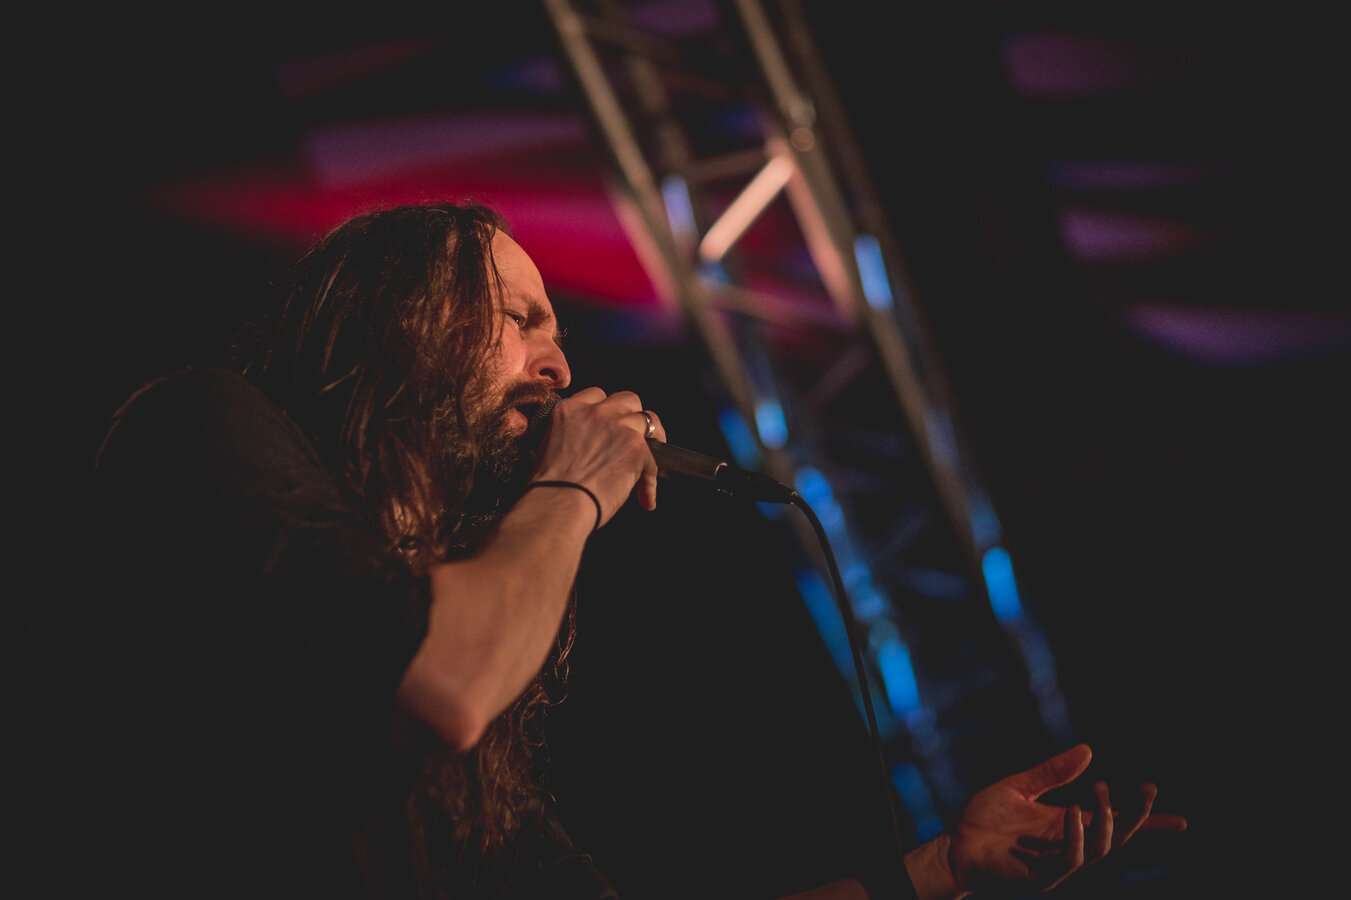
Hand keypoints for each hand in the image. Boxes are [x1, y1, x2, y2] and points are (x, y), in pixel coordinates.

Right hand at [530, 387, 665, 523]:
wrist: (557, 505)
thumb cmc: (549, 488)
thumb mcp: (549, 447)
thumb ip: (572, 436)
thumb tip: (590, 447)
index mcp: (569, 410)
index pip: (597, 395)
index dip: (607, 410)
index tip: (609, 424)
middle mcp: (594, 413)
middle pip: (627, 400)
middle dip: (631, 416)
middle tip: (631, 437)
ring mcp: (618, 427)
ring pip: (647, 420)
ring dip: (649, 440)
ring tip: (646, 462)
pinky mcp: (636, 447)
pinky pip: (654, 459)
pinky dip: (650, 480)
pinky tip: (645, 498)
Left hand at [907, 744, 1185, 897]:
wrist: (956, 844)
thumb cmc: (985, 819)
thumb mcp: (1020, 787)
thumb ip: (1052, 773)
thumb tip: (1088, 750)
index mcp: (1069, 825)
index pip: (1116, 825)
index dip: (1147, 823)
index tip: (1181, 821)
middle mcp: (1070, 846)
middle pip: (1118, 837)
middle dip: (1138, 817)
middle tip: (1145, 790)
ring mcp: (1058, 863)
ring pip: (1100, 849)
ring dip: (1105, 820)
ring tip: (1099, 791)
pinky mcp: (1042, 875)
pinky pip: (1070, 859)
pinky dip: (1075, 836)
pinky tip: (1072, 813)